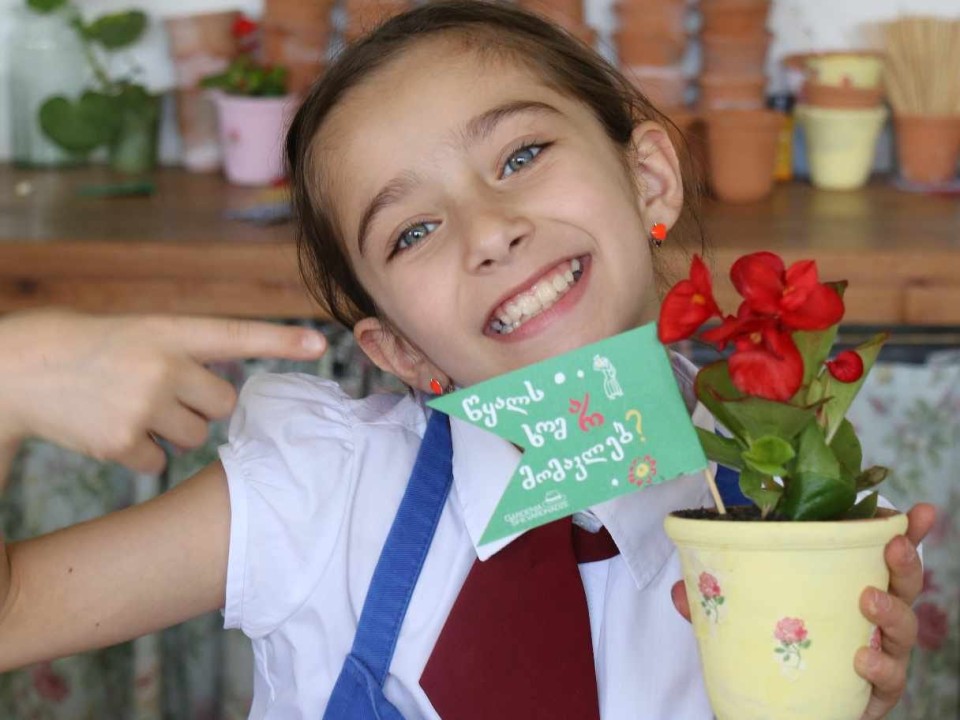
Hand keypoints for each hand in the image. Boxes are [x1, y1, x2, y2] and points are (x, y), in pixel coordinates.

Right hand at [0, 309, 326, 473]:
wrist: (21, 370)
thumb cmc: (94, 350)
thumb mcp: (143, 333)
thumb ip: (189, 354)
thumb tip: (231, 396)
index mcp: (169, 330)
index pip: (237, 335)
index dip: (281, 340)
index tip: (320, 343)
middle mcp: (162, 365)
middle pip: (224, 404)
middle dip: (202, 405)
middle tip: (163, 392)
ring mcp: (142, 404)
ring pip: (196, 436)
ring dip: (172, 430)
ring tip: (130, 406)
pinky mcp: (121, 441)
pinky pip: (160, 462)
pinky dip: (141, 453)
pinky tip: (111, 429)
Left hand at [669, 503, 938, 719]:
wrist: (782, 708)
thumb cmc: (775, 645)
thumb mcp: (742, 613)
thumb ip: (716, 599)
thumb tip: (678, 589)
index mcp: (847, 582)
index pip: (881, 550)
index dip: (905, 530)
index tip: (916, 509)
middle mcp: (873, 615)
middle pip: (905, 582)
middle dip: (905, 559)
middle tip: (893, 544)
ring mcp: (880, 652)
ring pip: (904, 627)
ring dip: (891, 610)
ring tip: (869, 599)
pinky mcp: (876, 692)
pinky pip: (889, 679)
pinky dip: (879, 666)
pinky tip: (862, 656)